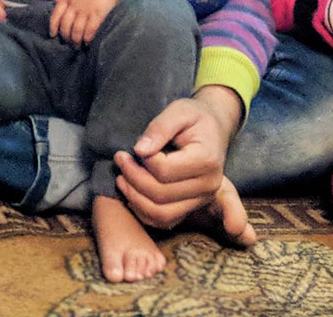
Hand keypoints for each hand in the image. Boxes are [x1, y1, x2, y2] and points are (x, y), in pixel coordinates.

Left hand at [49, 0, 131, 46]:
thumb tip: (56, 2)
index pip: (56, 14)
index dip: (53, 26)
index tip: (53, 35)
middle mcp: (75, 4)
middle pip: (65, 25)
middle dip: (66, 37)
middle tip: (69, 44)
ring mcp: (86, 9)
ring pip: (76, 30)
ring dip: (76, 40)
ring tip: (78, 46)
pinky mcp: (98, 13)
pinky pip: (90, 30)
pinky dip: (87, 38)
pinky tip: (88, 41)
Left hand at [114, 87, 239, 230]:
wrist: (212, 129)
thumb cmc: (195, 118)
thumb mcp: (179, 111)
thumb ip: (160, 127)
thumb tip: (139, 150)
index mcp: (207, 160)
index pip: (165, 170)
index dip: (143, 160)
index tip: (133, 147)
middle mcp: (209, 186)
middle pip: (161, 194)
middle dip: (133, 178)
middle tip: (120, 159)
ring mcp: (202, 200)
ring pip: (162, 213)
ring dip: (135, 198)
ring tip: (121, 178)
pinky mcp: (192, 207)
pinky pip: (164, 221)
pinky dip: (143, 211)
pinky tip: (132, 193)